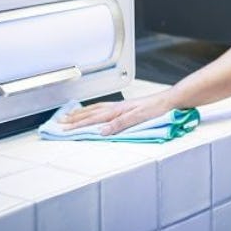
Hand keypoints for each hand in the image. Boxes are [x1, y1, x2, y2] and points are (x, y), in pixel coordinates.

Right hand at [61, 91, 175, 134]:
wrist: (171, 100)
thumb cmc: (158, 108)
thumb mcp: (138, 118)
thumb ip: (119, 124)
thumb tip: (101, 131)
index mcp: (117, 111)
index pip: (93, 119)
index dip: (77, 125)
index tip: (63, 130)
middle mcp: (117, 107)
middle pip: (90, 112)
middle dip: (74, 118)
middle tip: (59, 122)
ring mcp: (121, 106)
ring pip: (96, 108)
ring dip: (82, 112)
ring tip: (71, 114)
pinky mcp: (127, 107)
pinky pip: (104, 107)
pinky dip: (94, 109)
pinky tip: (95, 111)